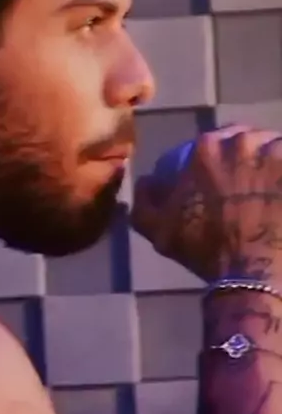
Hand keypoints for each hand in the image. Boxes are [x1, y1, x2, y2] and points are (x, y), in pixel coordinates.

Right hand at [131, 126, 281, 283]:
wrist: (252, 273)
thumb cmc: (205, 250)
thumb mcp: (158, 230)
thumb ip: (145, 201)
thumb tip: (147, 181)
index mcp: (206, 147)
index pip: (211, 144)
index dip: (215, 164)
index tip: (219, 184)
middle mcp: (244, 140)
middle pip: (246, 142)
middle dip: (245, 160)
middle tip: (247, 188)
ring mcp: (277, 151)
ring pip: (274, 149)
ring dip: (271, 165)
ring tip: (269, 192)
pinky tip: (279, 197)